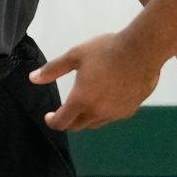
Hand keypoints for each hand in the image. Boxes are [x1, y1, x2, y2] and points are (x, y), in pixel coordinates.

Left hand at [31, 31, 161, 131]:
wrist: (142, 50)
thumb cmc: (106, 50)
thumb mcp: (75, 55)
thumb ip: (53, 69)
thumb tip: (33, 78)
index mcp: (82, 100)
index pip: (62, 122)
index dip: (52, 121)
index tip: (49, 116)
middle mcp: (98, 112)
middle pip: (78, 126)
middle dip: (68, 121)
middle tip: (64, 111)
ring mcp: (116, 113)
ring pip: (96, 123)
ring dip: (86, 118)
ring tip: (85, 104)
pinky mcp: (130, 110)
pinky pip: (112, 116)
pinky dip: (104, 112)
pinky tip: (106, 99)